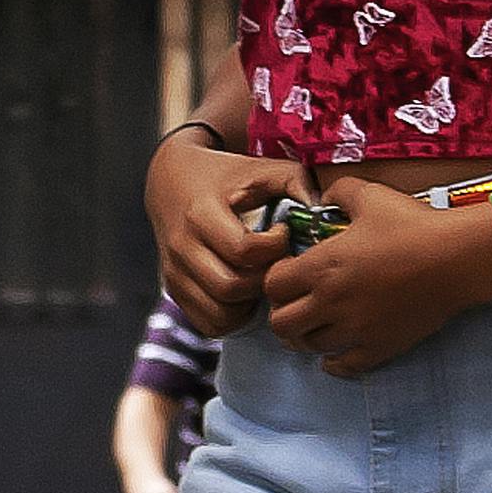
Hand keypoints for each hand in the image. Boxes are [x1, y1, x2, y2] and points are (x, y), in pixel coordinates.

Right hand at [150, 133, 298, 334]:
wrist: (172, 182)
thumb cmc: (224, 178)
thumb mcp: (259, 169)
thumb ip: (294, 182)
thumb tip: (320, 211)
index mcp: (201, 214)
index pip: (244, 250)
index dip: (274, 248)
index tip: (281, 233)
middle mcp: (182, 247)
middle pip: (231, 287)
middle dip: (263, 281)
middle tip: (275, 264)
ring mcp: (175, 273)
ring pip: (219, 313)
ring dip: (249, 305)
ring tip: (260, 279)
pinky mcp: (175, 290)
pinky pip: (208, 323)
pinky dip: (232, 317)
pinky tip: (243, 294)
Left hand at [260, 168, 491, 376]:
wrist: (457, 258)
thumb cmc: (414, 224)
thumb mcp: (370, 195)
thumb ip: (337, 193)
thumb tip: (322, 201)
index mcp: (322, 266)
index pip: (272, 286)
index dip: (276, 279)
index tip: (291, 273)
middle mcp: (331, 302)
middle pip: (281, 325)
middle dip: (284, 313)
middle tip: (298, 303)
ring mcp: (355, 329)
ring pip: (308, 347)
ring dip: (307, 336)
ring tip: (318, 324)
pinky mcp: (379, 347)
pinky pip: (342, 367)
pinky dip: (333, 362)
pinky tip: (337, 350)